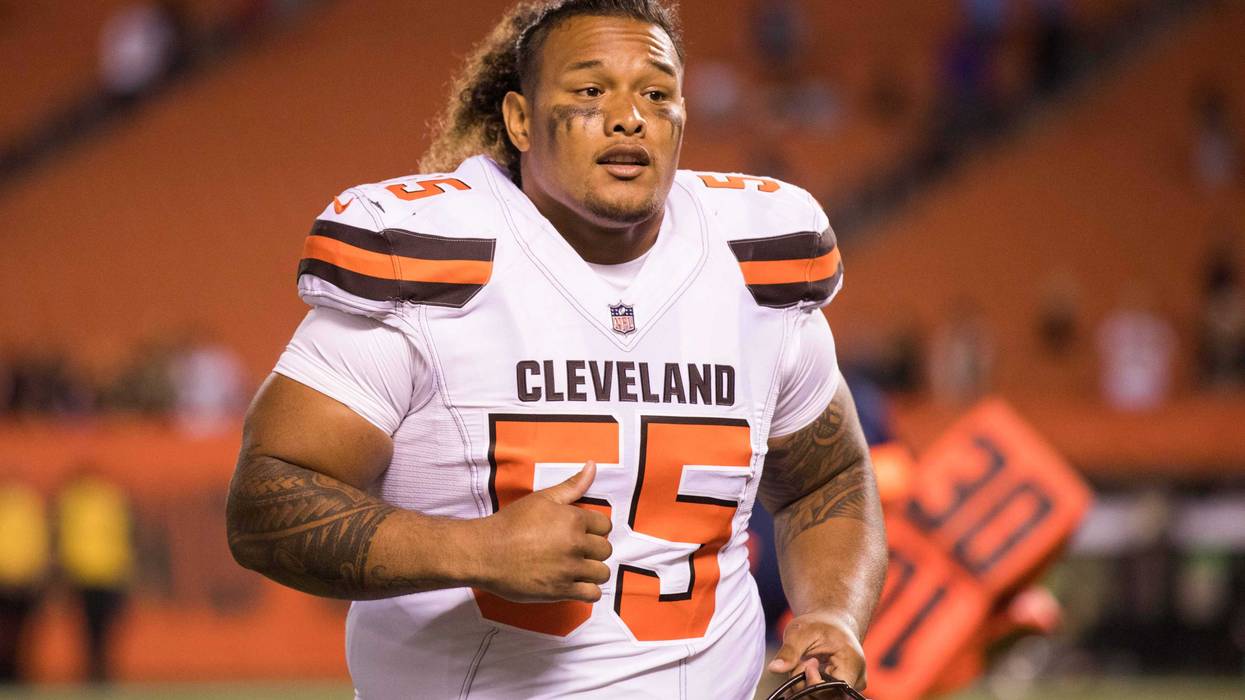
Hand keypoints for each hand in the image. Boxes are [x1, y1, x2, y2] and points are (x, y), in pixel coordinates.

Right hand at [475, 461, 612, 602]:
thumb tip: (592, 465)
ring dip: (593, 570)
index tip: (582, 533)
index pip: (604, 526)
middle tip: (577, 550)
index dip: (594, 529)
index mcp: (574, 520)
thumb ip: (572, 485)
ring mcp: (569, 569)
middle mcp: (575, 545)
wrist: (486, 552)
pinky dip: (589, 591)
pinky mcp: (561, 591)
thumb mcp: (542, 498)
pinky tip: (578, 584)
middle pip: (605, 549)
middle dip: (594, 549)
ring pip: (602, 572)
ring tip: (579, 568)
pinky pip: (592, 594)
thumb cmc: (511, 523)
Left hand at [768, 611, 866, 689]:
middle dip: (807, 682)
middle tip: (803, 661)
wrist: (832, 623)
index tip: (806, 663)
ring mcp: (850, 686)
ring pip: (823, 698)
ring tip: (805, 662)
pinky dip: (809, 686)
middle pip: (828, 696)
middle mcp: (856, 679)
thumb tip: (774, 668)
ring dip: (806, 684)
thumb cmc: (818, 625)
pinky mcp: (841, 690)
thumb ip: (789, 651)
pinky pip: (823, 696)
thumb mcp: (800, 632)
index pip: (834, 688)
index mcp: (852, 663)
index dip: (814, 682)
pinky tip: (806, 670)